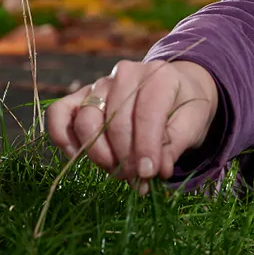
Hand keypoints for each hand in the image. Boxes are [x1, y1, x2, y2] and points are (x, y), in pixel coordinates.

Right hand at [46, 59, 218, 191]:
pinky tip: (77, 156)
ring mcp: (101, 83)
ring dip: (98, 154)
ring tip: (117, 172)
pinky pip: (60, 112)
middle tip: (136, 180)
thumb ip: (174, 146)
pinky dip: (63, 135)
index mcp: (158, 76)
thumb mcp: (192, 124)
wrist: (176, 89)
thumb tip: (153, 171)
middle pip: (115, 122)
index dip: (145, 148)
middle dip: (124, 158)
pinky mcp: (82, 95)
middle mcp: (126, 74)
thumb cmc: (185, 107)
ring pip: (86, 120)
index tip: (147, 174)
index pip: (146, 114)